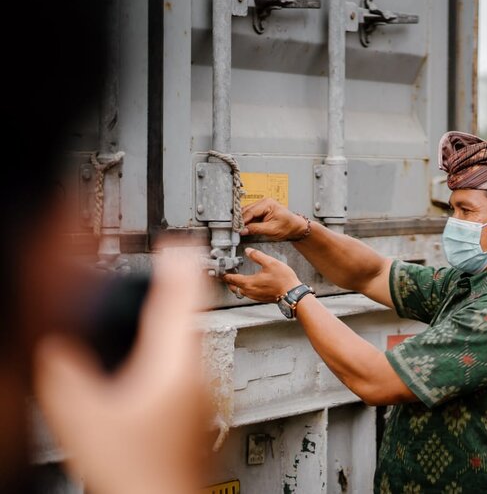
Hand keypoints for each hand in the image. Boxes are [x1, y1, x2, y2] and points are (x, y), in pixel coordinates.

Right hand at [33, 246, 212, 493]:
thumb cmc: (136, 474)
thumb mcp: (81, 415)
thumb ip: (63, 370)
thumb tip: (56, 344)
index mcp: (175, 366)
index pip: (182, 299)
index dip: (178, 266)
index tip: (178, 243)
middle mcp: (198, 376)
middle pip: (187, 318)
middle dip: (172, 291)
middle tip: (164, 267)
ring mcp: (202, 395)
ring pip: (187, 344)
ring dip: (170, 321)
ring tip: (156, 304)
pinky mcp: (197, 413)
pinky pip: (185, 367)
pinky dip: (168, 350)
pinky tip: (151, 361)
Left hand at [224, 248, 301, 301]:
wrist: (292, 293)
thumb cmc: (283, 280)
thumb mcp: (270, 262)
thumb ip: (257, 256)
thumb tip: (249, 251)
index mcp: (249, 282)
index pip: (231, 279)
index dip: (224, 275)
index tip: (221, 272)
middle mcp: (250, 291)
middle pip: (234, 287)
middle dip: (229, 281)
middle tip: (227, 275)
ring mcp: (255, 296)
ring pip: (241, 292)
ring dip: (237, 285)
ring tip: (237, 278)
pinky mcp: (260, 298)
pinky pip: (248, 294)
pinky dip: (245, 288)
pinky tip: (251, 283)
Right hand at [239, 197, 307, 239]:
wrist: (295, 227)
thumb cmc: (288, 226)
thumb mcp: (272, 230)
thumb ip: (256, 229)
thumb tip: (243, 230)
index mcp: (267, 203)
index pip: (250, 211)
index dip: (242, 221)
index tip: (236, 228)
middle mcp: (264, 202)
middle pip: (246, 210)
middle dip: (240, 220)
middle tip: (235, 229)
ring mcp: (262, 206)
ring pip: (247, 212)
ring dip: (242, 220)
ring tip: (238, 229)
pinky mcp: (261, 211)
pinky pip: (250, 215)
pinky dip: (246, 221)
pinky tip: (243, 227)